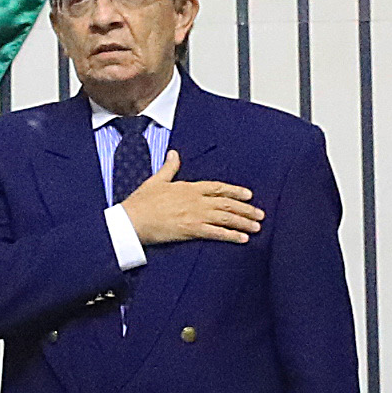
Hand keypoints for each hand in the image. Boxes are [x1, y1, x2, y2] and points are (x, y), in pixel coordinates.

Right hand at [117, 150, 261, 248]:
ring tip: (257, 227)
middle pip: (227, 203)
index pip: (218, 187)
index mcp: (188, 187)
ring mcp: (195, 215)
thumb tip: (174, 154)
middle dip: (246, 209)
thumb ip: (169, 168)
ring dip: (243, 222)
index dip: (235, 191)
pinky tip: (243, 238)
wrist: (131, 220)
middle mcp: (195, 200)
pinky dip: (231, 235)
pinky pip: (217, 233)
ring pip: (226, 217)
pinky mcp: (192, 230)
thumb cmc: (140, 202)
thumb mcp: (155, 181)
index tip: (249, 195)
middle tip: (259, 214)